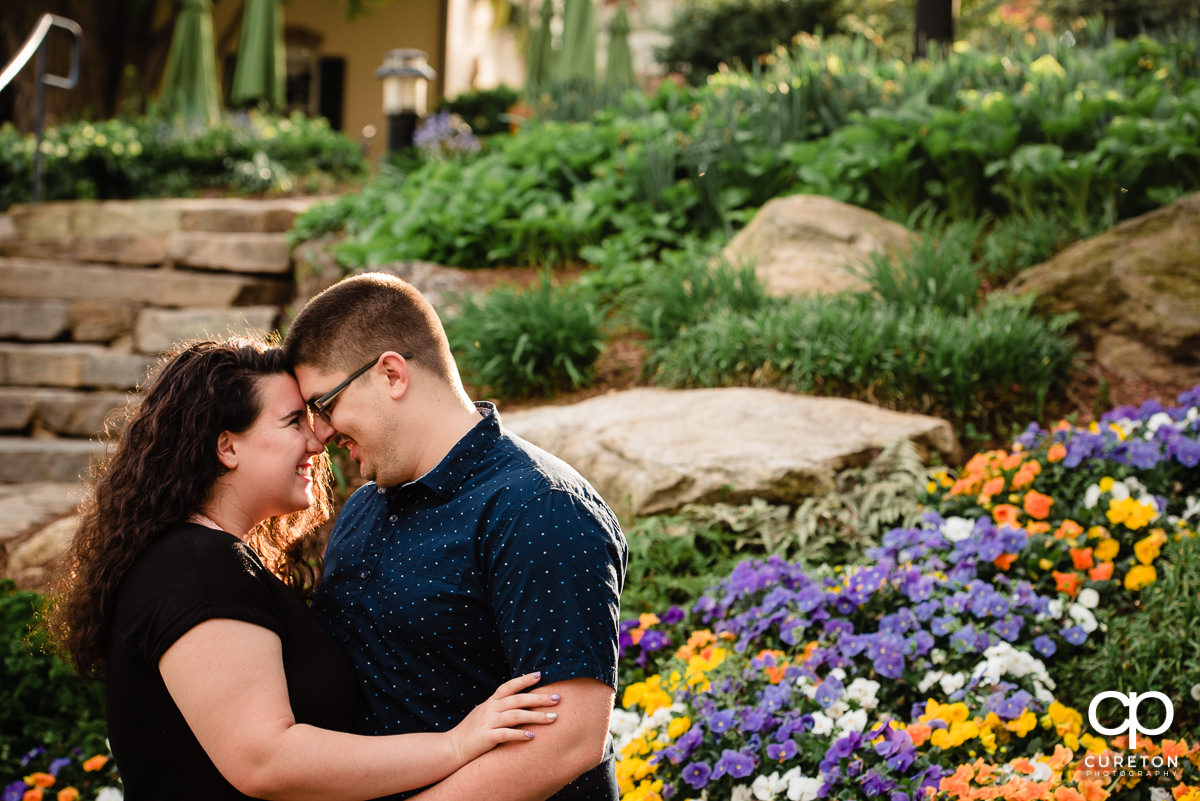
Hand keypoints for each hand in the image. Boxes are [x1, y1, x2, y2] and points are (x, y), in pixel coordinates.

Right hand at [445, 672, 560, 764]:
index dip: (524, 679)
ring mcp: (488, 722)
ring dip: (535, 716)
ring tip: (552, 718)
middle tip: (558, 698)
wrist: (452, 748)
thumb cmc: (471, 732)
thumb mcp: (484, 713)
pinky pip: (505, 734)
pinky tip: (532, 736)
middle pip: (518, 699)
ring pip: (515, 715)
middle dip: (539, 698)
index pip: (509, 686)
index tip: (541, 674)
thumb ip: (499, 707)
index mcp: (491, 702)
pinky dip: (519, 734)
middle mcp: (490, 709)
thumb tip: (518, 701)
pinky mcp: (486, 737)